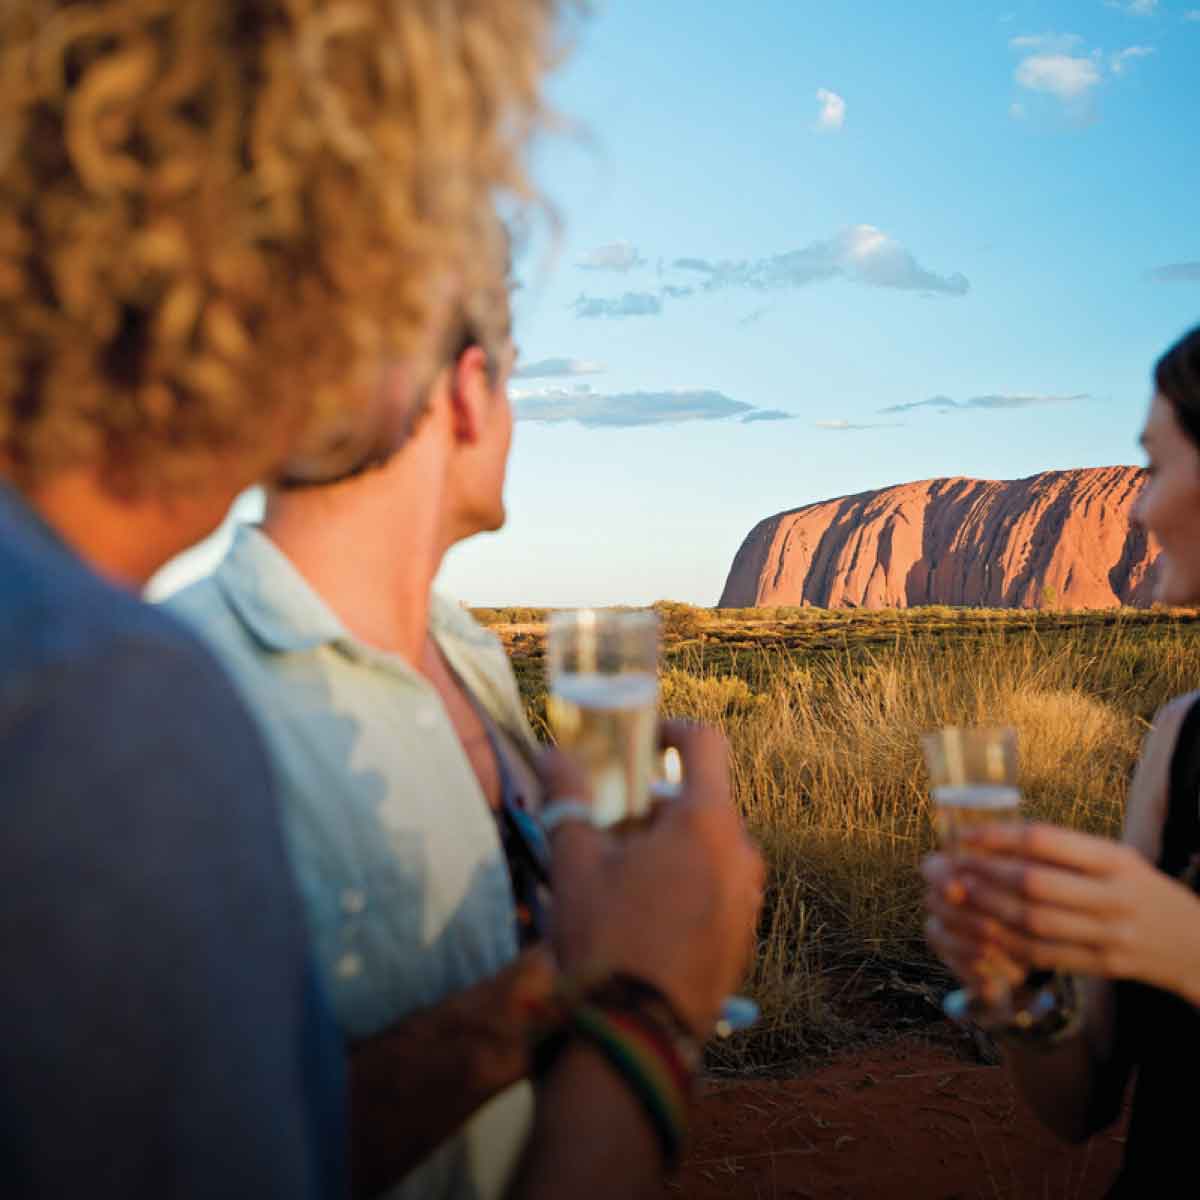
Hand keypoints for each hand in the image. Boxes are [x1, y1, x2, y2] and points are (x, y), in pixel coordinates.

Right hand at [539, 722, 763, 1038]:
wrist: (638, 1037)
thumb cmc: (606, 939)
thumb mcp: (576, 861)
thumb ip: (567, 799)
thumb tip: (551, 754)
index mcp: (707, 821)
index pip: (705, 743)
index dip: (673, 729)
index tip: (643, 739)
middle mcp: (741, 852)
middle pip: (704, 801)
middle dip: (659, 803)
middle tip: (615, 824)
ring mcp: (748, 897)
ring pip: (712, 847)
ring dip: (674, 846)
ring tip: (626, 877)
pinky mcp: (745, 935)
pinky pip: (719, 888)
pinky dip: (688, 883)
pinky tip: (647, 916)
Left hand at [925, 822, 1199, 1003]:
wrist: (1194, 944)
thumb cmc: (1139, 889)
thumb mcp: (1115, 859)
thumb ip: (1065, 851)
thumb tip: (995, 838)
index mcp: (1115, 859)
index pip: (1047, 841)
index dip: (999, 837)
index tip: (966, 834)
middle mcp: (1114, 896)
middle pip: (1035, 884)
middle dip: (985, 875)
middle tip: (951, 867)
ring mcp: (1110, 935)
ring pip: (1034, 923)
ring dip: (988, 909)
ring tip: (959, 895)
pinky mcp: (1102, 965)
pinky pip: (1044, 954)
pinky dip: (1007, 942)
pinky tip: (983, 930)